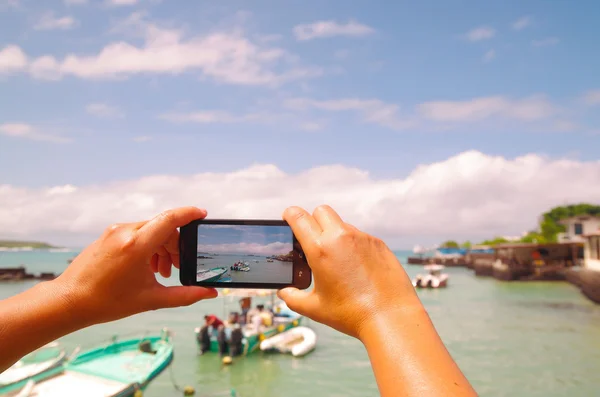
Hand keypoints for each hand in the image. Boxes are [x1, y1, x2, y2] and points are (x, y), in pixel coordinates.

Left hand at [51, 207, 217, 325]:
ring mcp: (114, 231)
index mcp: (136, 245)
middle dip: (176, 245)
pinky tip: (147, 267)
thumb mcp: (151, 300)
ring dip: (162, 247)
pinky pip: (136, 233)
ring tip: (162, 271)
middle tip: (179, 267)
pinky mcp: (108, 235)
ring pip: (150, 230)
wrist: (69, 301)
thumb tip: (210, 293)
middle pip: (163, 228)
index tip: (203, 214)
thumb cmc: (107, 302)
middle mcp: (125, 231)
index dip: (189, 213)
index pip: (170, 219)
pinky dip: (148, 246)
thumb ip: (185, 295)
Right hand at [278, 205, 421, 338]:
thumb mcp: (315, 308)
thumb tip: (284, 292)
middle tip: (312, 240)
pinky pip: (360, 236)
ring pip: (342, 224)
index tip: (288, 219)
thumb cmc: (351, 314)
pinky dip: (353, 245)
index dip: (289, 214)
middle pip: (321, 211)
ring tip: (337, 260)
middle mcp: (341, 237)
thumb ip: (293, 298)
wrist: (390, 317)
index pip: (299, 217)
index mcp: (320, 249)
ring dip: (334, 234)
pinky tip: (357, 267)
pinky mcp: (378, 244)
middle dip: (313, 220)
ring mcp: (362, 238)